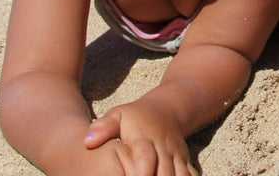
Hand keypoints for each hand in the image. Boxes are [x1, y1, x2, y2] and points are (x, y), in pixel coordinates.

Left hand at [84, 99, 198, 175]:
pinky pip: (190, 174)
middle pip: (164, 172)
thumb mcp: (118, 115)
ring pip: (180, 175)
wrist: (167, 109)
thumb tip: (88, 141)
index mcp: (145, 139)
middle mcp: (164, 148)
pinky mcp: (184, 160)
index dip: (141, 174)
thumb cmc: (136, 116)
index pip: (145, 159)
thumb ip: (103, 127)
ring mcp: (176, 155)